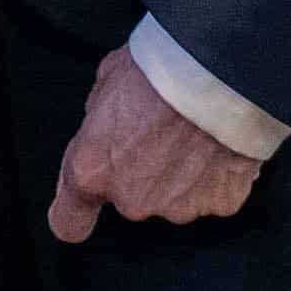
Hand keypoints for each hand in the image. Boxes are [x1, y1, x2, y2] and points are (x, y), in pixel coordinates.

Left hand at [49, 49, 263, 244]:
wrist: (221, 71)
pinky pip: (214, 191)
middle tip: (159, 130)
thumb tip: (109, 126)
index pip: (69, 221)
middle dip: (143, 170)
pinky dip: (217, 171)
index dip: (76, 213)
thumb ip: (101, 120)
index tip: (84, 206)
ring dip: (182, 171)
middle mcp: (132, 198)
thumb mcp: (107, 80)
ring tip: (194, 129)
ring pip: (174, 195)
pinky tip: (219, 139)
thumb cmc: (162, 69)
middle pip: (131, 196)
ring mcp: (178, 207)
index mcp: (93, 170)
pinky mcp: (220, 203)